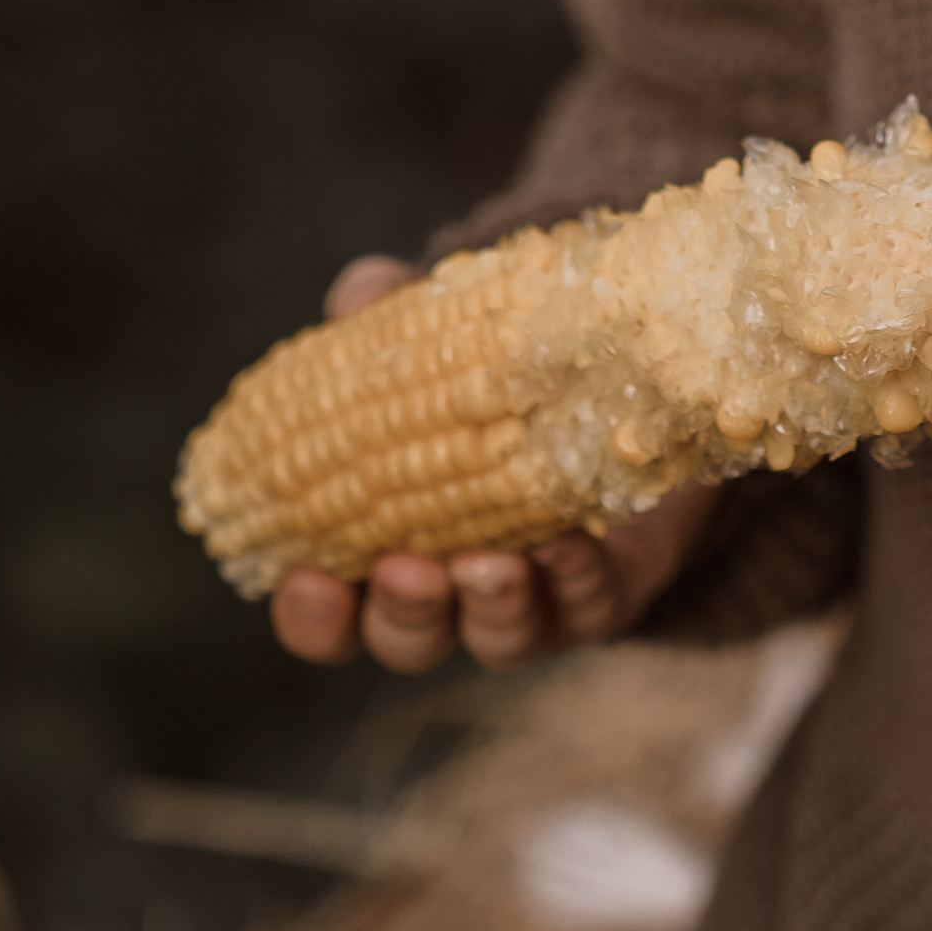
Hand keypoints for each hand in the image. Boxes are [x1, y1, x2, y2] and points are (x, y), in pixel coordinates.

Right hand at [269, 255, 720, 671]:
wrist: (628, 390)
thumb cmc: (495, 377)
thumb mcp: (439, 335)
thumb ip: (390, 315)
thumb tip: (361, 291)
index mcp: (388, 549)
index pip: (333, 615)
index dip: (311, 614)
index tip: (303, 578)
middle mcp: (455, 592)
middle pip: (407, 638)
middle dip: (401, 611)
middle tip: (403, 567)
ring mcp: (533, 599)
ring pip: (498, 636)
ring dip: (489, 605)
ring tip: (490, 562)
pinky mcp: (607, 590)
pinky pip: (586, 604)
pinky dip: (572, 578)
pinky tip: (566, 540)